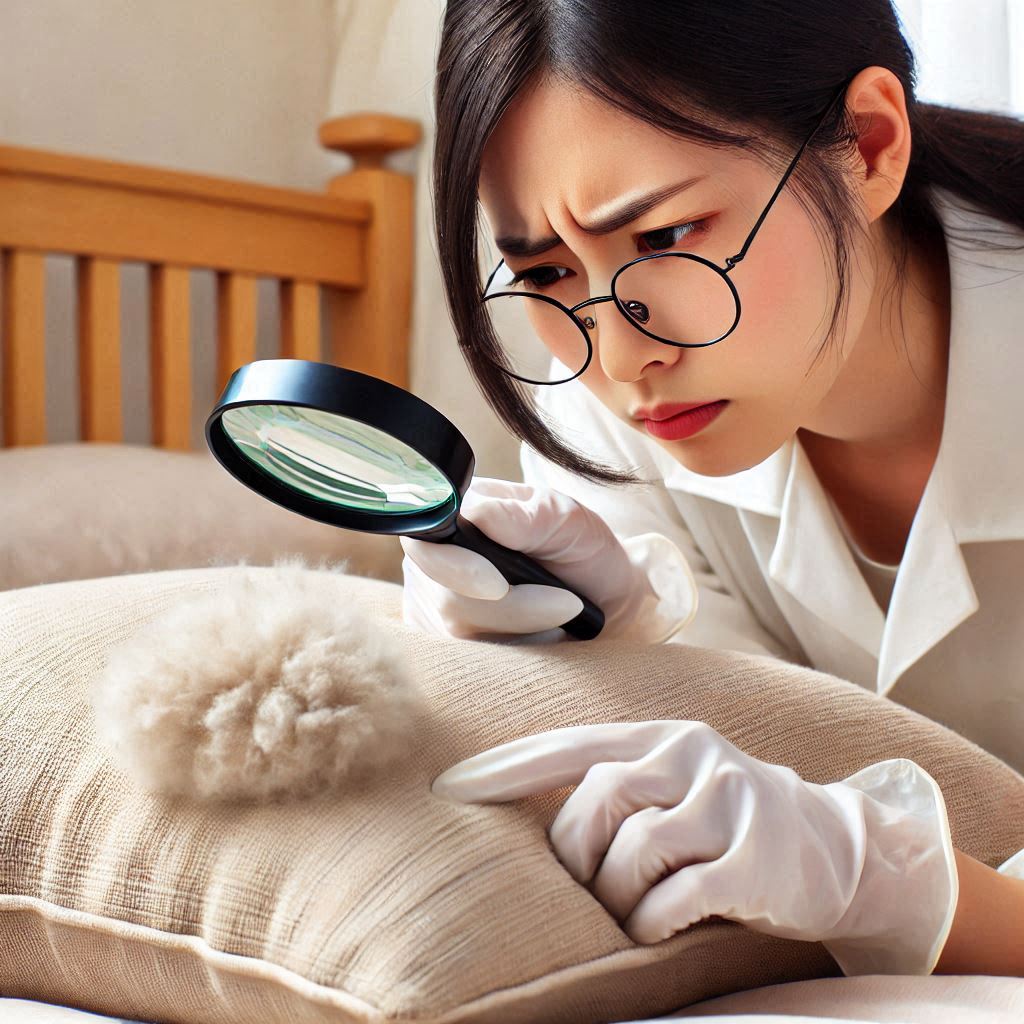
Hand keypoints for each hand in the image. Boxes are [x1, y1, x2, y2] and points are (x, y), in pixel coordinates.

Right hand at [400, 477, 696, 642]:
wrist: (602, 597)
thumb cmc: (581, 549)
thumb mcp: (569, 522)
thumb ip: (526, 515)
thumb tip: (476, 513)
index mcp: (456, 513)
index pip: (425, 540)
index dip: (453, 566)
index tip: (499, 586)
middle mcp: (433, 557)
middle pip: (446, 595)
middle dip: (509, 607)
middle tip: (567, 603)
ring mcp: (434, 603)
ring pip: (458, 631)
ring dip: (518, 626)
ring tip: (563, 611)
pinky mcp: (445, 641)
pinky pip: (464, 659)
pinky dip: (510, 651)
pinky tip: (540, 636)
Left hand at [431, 719, 958, 975]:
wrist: (839, 849)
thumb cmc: (729, 823)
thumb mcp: (677, 786)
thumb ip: (619, 787)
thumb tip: (532, 822)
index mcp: (663, 737)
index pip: (572, 744)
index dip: (510, 766)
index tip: (450, 786)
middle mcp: (692, 756)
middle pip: (599, 797)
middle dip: (575, 853)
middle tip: (587, 886)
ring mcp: (728, 802)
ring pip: (634, 850)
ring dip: (615, 897)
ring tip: (627, 913)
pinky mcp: (755, 858)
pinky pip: (675, 897)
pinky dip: (650, 922)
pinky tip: (654, 929)